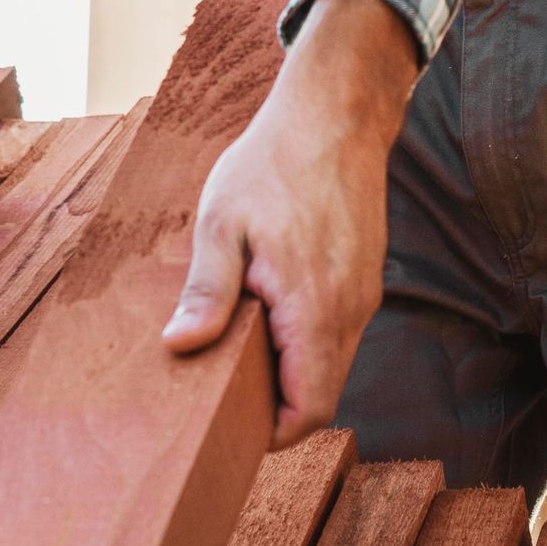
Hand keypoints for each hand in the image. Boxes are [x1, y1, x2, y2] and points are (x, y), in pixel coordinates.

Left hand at [164, 0, 419, 444]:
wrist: (335, 113)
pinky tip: (267, 310)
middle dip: (275, 404)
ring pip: (332, 363)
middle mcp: (350, 310)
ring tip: (239, 343)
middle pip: (321, 394)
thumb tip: (181, 345)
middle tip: (221, 388)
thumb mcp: (221, 223)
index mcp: (314, 308)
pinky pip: (338, 332)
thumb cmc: (272, 163)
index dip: (271, 432)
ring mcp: (364, 294)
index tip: (229, 424)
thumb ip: (207, 291)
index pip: (308, 409)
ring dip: (290, 369)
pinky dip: (306, 339)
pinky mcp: (365, 277)